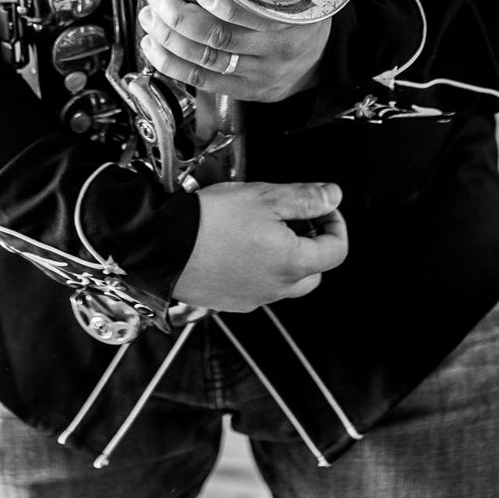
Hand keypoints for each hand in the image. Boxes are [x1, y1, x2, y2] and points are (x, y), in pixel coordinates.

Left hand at [138, 0, 329, 102]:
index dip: (223, 5)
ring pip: (205, 60)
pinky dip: (173, 64)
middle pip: (220, 38)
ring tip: (150, 20)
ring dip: (169, 39)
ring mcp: (259, 74)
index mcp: (291, 20)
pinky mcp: (245, 91)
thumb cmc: (300, 21)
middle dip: (179, 18)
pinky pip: (203, 81)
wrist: (319, 64)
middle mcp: (275, 50)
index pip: (254, 15)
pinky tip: (155, 48)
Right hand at [172, 180, 347, 311]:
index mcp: (292, 264)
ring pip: (284, 281)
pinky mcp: (229, 301)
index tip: (322, 207)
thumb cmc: (212, 220)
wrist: (161, 246)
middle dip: (312, 244)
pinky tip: (239, 245)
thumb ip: (305, 197)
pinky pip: (256, 286)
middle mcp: (276, 289)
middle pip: (314, 271)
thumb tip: (333, 196)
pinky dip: (258, 268)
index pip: (337, 251)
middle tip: (294, 218)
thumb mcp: (264, 196)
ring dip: (285, 258)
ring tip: (263, 229)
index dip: (336, 224)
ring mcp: (252, 298)